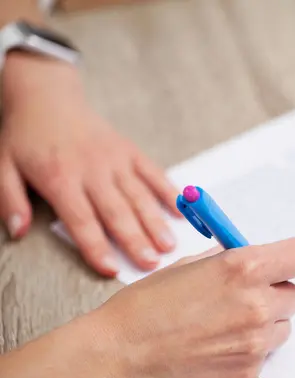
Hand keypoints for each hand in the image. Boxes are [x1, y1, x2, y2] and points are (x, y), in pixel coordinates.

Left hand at [0, 53, 180, 275]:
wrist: (47, 96)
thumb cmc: (26, 135)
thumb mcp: (3, 165)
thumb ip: (10, 200)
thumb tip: (17, 232)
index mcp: (60, 178)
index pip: (81, 220)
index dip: (95, 246)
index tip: (110, 269)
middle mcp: (92, 170)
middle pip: (117, 211)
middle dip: (135, 240)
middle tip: (152, 263)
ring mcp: (115, 159)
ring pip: (139, 196)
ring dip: (155, 222)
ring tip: (169, 245)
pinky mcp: (129, 151)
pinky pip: (152, 173)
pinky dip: (168, 191)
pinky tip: (181, 210)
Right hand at [0, 238, 294, 377]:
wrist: (118, 355)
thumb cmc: (145, 307)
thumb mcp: (189, 266)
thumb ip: (228, 259)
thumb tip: (251, 256)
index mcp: (242, 268)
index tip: (294, 261)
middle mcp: (256, 304)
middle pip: (294, 293)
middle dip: (273, 291)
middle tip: (243, 295)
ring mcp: (254, 342)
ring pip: (282, 325)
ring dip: (264, 321)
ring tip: (225, 322)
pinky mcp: (247, 371)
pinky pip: (264, 353)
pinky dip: (248, 347)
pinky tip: (216, 344)